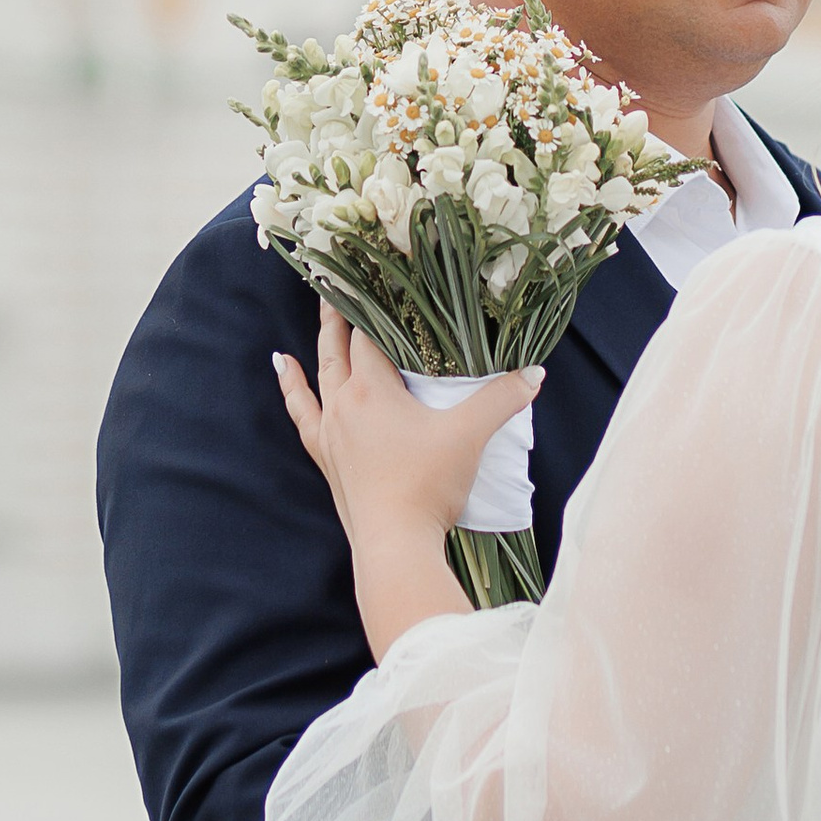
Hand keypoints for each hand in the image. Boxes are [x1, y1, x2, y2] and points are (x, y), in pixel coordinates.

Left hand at [276, 309, 537, 548]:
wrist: (394, 545)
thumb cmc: (428, 486)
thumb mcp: (470, 436)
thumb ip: (502, 399)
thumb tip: (535, 374)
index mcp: (372, 390)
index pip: (369, 334)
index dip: (372, 303)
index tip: (373, 275)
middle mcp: (344, 403)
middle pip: (337, 347)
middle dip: (339, 315)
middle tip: (339, 284)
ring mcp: (330, 432)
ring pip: (319, 377)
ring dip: (316, 347)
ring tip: (313, 323)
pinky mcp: (327, 458)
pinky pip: (302, 414)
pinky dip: (292, 390)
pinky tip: (286, 375)